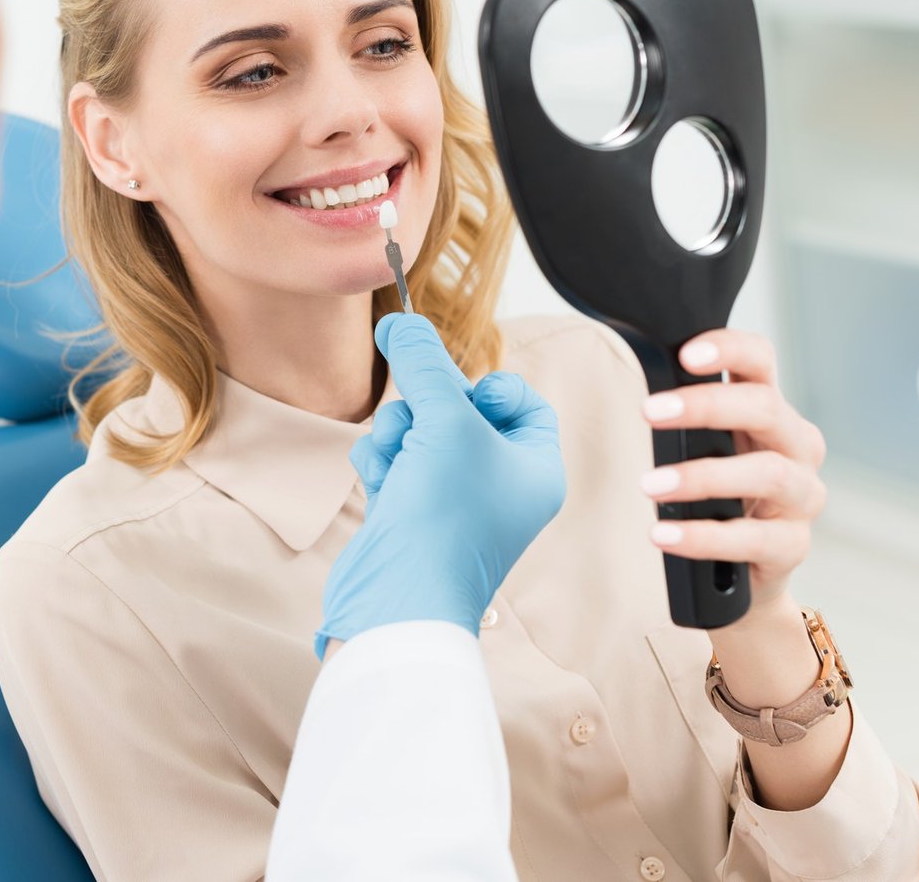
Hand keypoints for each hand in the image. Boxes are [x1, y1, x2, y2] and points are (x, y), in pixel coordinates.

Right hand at [314, 313, 566, 657]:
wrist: (399, 598)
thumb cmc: (445, 517)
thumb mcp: (444, 420)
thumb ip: (423, 363)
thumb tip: (400, 321)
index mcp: (535, 467)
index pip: (518, 400)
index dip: (485, 387)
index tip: (461, 393)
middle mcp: (500, 486)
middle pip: (458, 409)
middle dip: (426, 409)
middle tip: (419, 422)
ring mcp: (453, 502)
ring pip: (418, 431)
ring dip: (398, 434)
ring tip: (398, 459)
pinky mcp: (410, 513)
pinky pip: (394, 461)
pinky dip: (382, 463)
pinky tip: (383, 483)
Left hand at [641, 329, 827, 616]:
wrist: (739, 575)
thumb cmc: (716, 498)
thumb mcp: (704, 450)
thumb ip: (685, 420)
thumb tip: (636, 388)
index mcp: (770, 412)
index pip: (760, 363)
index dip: (730, 349)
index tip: (686, 355)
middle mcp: (796, 447)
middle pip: (765, 409)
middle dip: (706, 406)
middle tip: (649, 411)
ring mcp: (802, 497)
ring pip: (767, 473)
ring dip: (702, 476)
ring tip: (649, 485)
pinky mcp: (793, 545)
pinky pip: (753, 539)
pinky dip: (704, 537)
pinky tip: (664, 535)